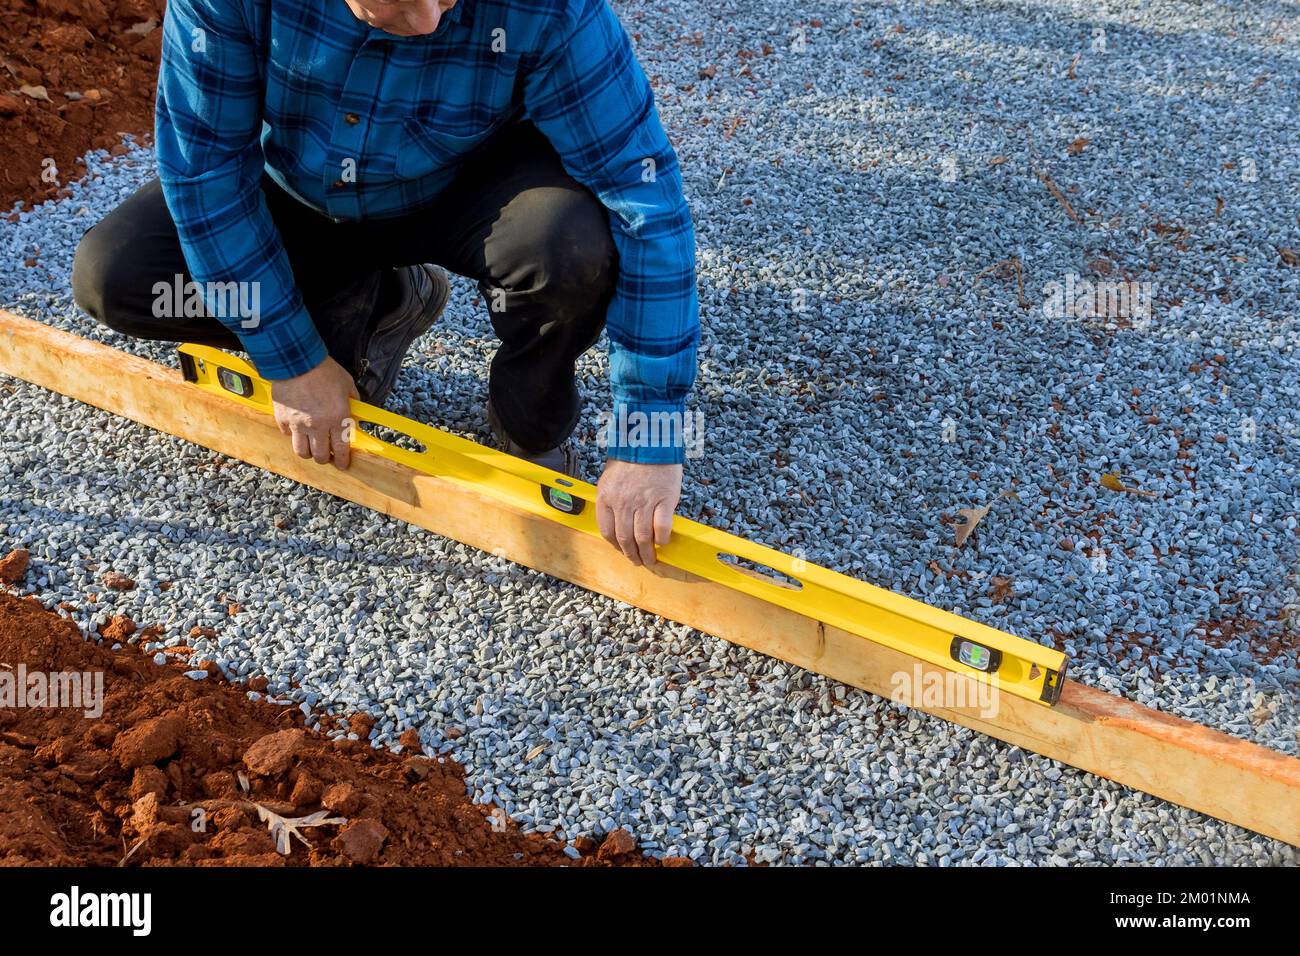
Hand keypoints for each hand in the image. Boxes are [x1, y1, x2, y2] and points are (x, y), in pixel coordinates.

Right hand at [271, 355, 358, 469]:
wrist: (296, 361)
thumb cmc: (323, 370)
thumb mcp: (347, 383)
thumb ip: (353, 400)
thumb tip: (356, 410)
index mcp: (338, 418)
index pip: (341, 448)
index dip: (342, 460)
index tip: (343, 464)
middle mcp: (318, 426)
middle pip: (320, 456)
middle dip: (325, 459)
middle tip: (326, 456)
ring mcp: (298, 424)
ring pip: (302, 451)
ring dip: (308, 452)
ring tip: (311, 447)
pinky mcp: (283, 419)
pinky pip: (287, 435)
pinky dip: (292, 435)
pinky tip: (296, 429)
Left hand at [595, 459, 682, 567]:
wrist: (650, 440)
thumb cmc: (631, 457)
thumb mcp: (611, 478)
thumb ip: (613, 499)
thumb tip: (620, 521)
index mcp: (607, 498)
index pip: (607, 531)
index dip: (615, 546)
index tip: (622, 550)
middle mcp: (623, 503)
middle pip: (625, 539)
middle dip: (632, 555)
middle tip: (638, 561)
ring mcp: (644, 502)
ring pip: (643, 538)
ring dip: (647, 553)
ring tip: (651, 559)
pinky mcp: (664, 500)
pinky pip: (662, 528)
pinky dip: (662, 539)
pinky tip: (663, 542)